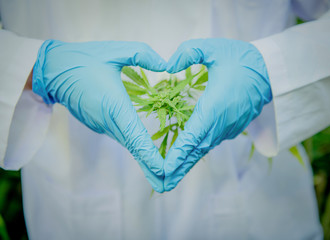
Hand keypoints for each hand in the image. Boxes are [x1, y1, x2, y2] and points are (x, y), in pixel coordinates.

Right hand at [33, 40, 166, 191]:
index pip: (135, 135)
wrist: (54, 70)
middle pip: (133, 148)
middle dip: (151, 167)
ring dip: (144, 160)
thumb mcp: (116, 50)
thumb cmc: (85, 59)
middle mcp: (109, 120)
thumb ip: (143, 55)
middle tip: (168, 184)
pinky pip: (122, 138)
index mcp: (114, 105)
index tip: (163, 171)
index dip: (149, 155)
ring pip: (128, 145)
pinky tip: (147, 154)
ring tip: (162, 174)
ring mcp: (103, 125)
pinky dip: (136, 148)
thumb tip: (167, 64)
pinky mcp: (100, 124)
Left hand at [164, 39, 271, 190]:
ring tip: (169, 179)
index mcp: (215, 106)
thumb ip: (189, 52)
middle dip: (178, 168)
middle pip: (196, 150)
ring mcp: (227, 128)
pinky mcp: (230, 128)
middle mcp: (221, 123)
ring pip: (203, 150)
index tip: (166, 168)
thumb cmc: (239, 59)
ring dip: (186, 164)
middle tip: (162, 185)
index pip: (194, 134)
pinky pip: (209, 144)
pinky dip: (195, 154)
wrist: (268, 71)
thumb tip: (167, 65)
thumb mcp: (213, 48)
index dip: (179, 153)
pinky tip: (184, 161)